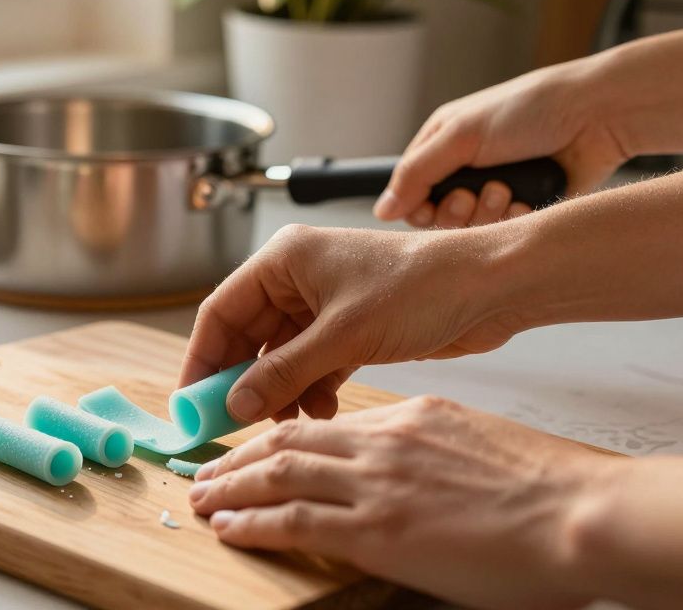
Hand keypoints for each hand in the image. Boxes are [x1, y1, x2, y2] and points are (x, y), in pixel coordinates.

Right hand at [179, 224, 522, 423]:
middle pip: (247, 336)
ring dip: (281, 389)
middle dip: (242, 380)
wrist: (491, 288)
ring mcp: (324, 304)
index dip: (202, 359)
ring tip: (292, 418)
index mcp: (283, 260)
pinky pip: (311, 363)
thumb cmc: (421, 288)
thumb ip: (283, 373)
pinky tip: (323, 409)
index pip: (220, 312)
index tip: (190, 403)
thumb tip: (234, 404)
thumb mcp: (342, 336)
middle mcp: (297, 278)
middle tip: (231, 423)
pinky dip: (311, 388)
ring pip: (280, 355)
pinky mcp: (350, 327)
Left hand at [188, 396, 618, 609]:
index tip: (256, 449)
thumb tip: (408, 469)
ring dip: (232, 486)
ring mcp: (375, 484)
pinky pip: (294, 520)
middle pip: (289, 441)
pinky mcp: (376, 529)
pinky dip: (252, 523)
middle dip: (240, 457)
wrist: (579, 511)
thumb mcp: (475, 445)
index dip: (280, 436)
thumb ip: (430, 449)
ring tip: (202, 497)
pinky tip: (228, 528)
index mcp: (407, 419)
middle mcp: (382, 442)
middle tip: (207, 469)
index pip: (325, 426)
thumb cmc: (547, 488)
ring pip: (279, 474)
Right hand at [373, 57, 630, 228]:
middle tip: (475, 193)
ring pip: (473, 229)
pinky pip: (507, 232)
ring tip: (508, 189)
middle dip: (457, 210)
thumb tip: (382, 210)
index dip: (418, 206)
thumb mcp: (460, 134)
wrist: (597, 116)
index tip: (431, 205)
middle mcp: (468, 169)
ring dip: (488, 213)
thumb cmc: (529, 110)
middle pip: (440, 217)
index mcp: (444, 144)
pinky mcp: (528, 207)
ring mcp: (498, 189)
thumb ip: (416, 174)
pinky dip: (516, 219)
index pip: (410, 191)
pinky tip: (528, 200)